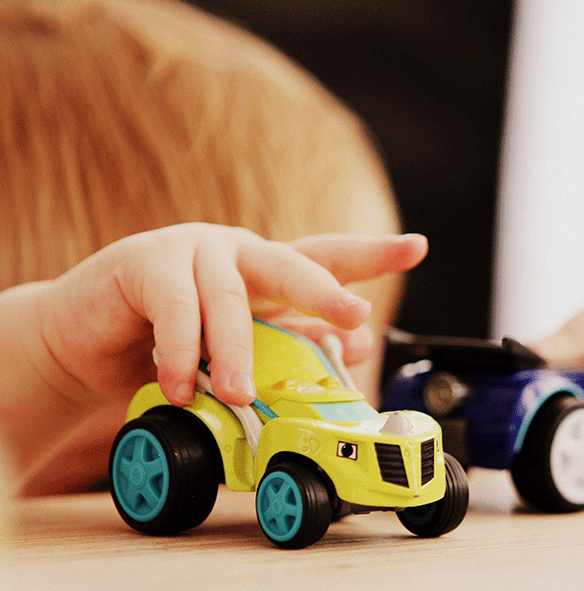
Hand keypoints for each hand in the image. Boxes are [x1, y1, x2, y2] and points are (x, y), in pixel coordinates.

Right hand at [36, 223, 426, 408]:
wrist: (82, 343)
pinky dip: (182, 353)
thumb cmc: (167, 346)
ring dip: (239, 353)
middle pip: (291, 263)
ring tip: (242, 393)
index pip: (325, 256)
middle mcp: (236, 252)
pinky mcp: (144, 263)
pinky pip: (175, 310)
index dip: (372, 253)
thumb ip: (286, 344)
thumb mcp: (235, 351)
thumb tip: (352, 346)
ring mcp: (191, 251)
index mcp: (264, 270)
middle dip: (325, 290)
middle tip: (353, 314)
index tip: (418, 246)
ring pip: (230, 300)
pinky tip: (181, 386)